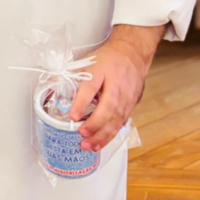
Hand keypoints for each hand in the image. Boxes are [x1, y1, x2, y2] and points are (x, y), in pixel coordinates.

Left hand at [69, 36, 149, 152]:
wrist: (133, 53)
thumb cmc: (111, 58)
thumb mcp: (91, 64)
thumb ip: (80, 82)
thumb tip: (66, 96)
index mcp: (106, 75)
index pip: (92, 90)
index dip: (82, 104)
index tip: (73, 117)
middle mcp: (120, 90)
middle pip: (108, 112)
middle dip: (95, 128)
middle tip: (82, 138)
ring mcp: (128, 100)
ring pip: (117, 121)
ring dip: (103, 136)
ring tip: (91, 146)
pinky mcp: (131, 105)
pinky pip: (122, 122)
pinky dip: (112, 134)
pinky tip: (102, 141)